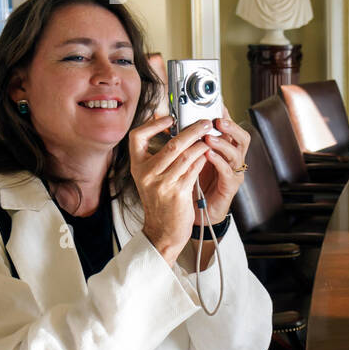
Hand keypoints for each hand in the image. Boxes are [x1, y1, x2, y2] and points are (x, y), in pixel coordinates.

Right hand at [129, 113, 211, 264]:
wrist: (162, 231)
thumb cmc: (160, 202)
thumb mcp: (151, 178)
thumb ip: (158, 157)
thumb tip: (171, 130)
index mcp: (138, 167)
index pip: (137, 137)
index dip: (152, 125)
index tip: (169, 118)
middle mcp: (147, 174)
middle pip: (171, 144)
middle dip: (191, 130)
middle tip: (204, 123)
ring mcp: (162, 184)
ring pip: (185, 155)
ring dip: (202, 143)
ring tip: (211, 136)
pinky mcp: (177, 192)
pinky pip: (193, 169)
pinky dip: (203, 159)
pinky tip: (209, 153)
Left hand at [193, 105, 249, 226]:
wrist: (193, 212)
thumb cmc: (190, 184)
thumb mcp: (185, 158)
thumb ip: (181, 140)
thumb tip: (163, 121)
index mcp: (223, 149)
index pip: (229, 128)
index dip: (226, 115)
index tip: (217, 104)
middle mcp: (231, 158)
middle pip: (241, 137)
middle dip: (230, 126)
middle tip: (217, 120)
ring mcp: (233, 171)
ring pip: (236, 153)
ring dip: (223, 143)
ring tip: (208, 138)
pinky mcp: (230, 186)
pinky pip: (228, 171)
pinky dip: (219, 162)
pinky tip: (208, 156)